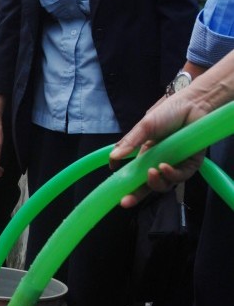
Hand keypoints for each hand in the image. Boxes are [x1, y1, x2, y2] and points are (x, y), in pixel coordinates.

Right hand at [110, 92, 207, 207]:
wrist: (194, 104)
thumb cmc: (168, 112)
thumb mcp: (144, 126)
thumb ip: (129, 142)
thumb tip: (113, 158)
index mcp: (146, 156)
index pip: (135, 176)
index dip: (127, 187)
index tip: (117, 195)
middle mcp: (159, 163)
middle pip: (148, 186)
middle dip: (136, 196)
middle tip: (126, 201)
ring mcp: (175, 165)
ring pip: (164, 185)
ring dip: (155, 183)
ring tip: (152, 173)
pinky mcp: (191, 164)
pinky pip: (180, 177)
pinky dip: (171, 175)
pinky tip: (165, 167)